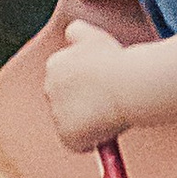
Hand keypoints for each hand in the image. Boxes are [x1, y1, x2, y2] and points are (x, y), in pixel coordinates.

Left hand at [42, 16, 131, 152]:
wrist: (127, 83)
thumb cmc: (116, 61)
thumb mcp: (94, 36)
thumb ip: (78, 33)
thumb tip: (71, 33)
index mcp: (54, 64)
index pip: (66, 82)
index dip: (86, 87)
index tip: (103, 88)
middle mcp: (49, 87)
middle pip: (67, 105)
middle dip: (84, 107)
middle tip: (110, 104)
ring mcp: (56, 113)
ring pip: (75, 125)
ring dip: (90, 125)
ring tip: (112, 113)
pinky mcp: (66, 135)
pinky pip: (80, 145)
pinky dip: (93, 142)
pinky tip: (108, 128)